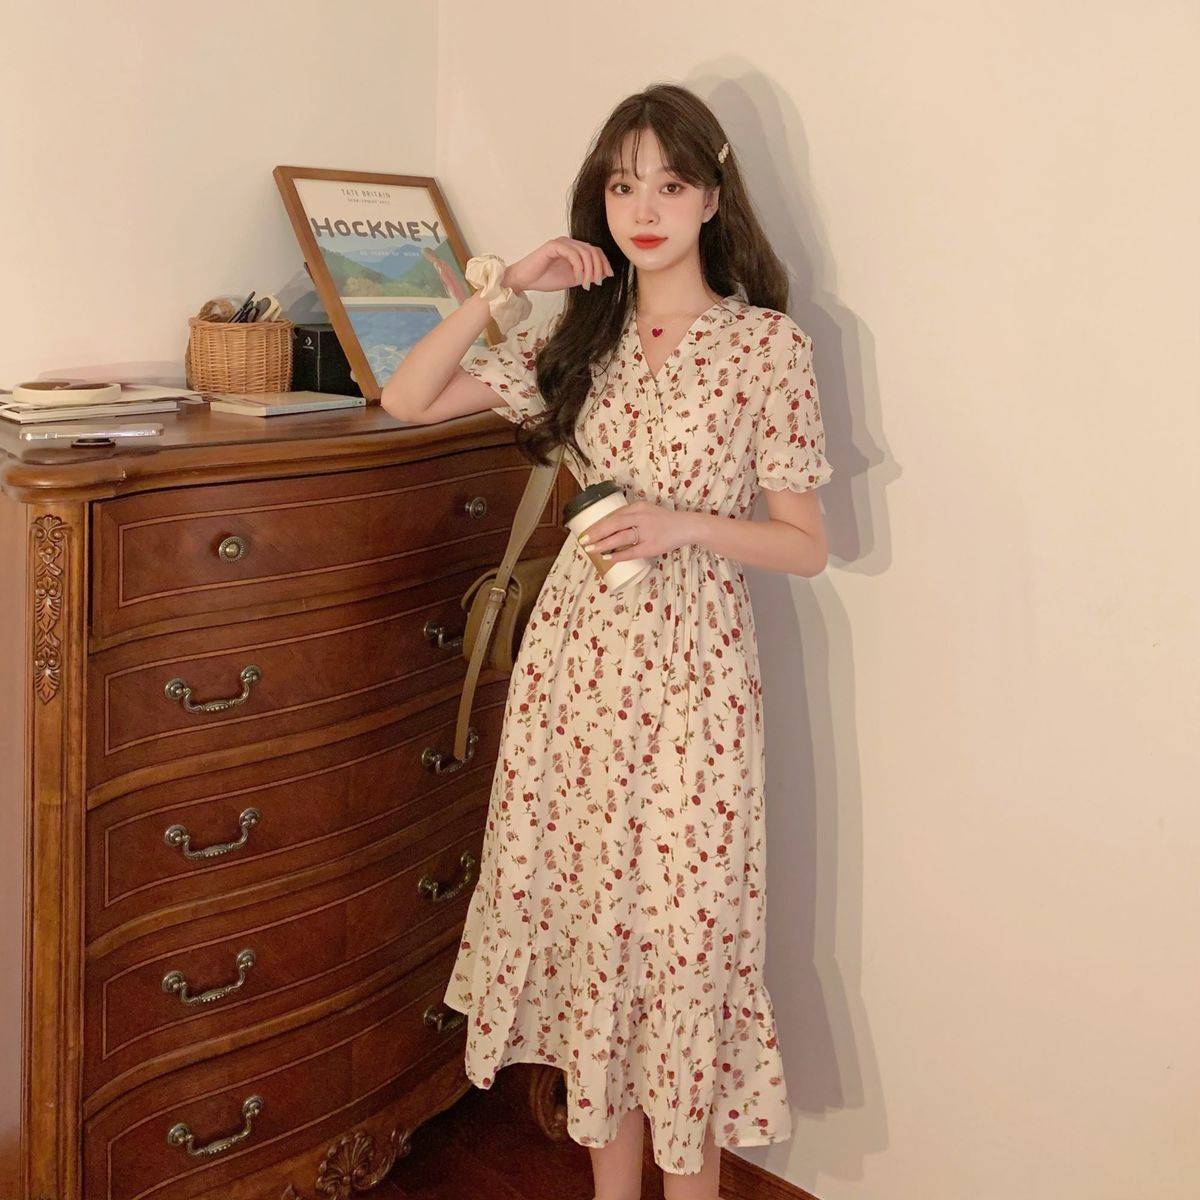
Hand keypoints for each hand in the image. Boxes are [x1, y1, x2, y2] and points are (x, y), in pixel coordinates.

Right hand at [504, 237, 614, 294]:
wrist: (525, 281)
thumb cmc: (545, 279)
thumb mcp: (572, 279)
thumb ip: (586, 275)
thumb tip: (604, 274)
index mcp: (574, 249)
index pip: (595, 250)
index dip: (604, 262)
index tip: (608, 276)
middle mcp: (568, 243)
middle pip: (592, 250)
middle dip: (598, 267)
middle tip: (596, 283)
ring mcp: (561, 243)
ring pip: (584, 252)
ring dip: (589, 269)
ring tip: (586, 284)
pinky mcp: (553, 246)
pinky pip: (572, 254)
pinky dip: (578, 267)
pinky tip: (577, 278)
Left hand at [577, 500, 692, 562]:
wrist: (687, 527)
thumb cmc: (665, 521)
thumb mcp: (648, 511)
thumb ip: (632, 516)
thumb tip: (611, 526)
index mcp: (638, 507)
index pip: (614, 514)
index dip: (599, 523)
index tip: (586, 530)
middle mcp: (641, 516)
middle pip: (614, 523)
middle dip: (596, 532)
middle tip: (583, 539)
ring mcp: (647, 531)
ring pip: (620, 537)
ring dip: (603, 543)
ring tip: (591, 548)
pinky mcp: (652, 546)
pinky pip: (632, 551)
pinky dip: (618, 554)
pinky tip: (607, 557)